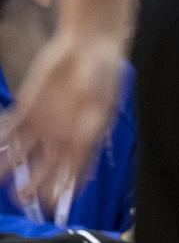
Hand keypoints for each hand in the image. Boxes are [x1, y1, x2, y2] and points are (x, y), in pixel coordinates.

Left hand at [0, 29, 120, 206]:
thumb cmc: (103, 69)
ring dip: (10, 167)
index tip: (53, 201)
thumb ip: (93, 121)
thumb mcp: (103, 96)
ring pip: (23, 153)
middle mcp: (63, 134)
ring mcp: (44, 122)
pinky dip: (2, 140)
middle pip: (46, 167)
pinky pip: (11, 129)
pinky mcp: (29, 107)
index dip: (65, 187)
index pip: (75, 169)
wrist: (88, 41)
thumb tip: (86, 144)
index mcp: (85, 135)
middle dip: (34, 184)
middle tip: (22, 196)